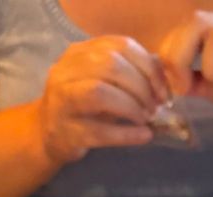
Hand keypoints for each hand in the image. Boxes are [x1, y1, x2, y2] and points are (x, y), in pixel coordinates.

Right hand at [37, 36, 168, 163]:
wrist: (48, 134)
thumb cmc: (83, 107)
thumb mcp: (104, 83)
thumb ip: (130, 73)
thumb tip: (164, 75)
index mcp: (79, 53)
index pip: (120, 45)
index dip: (148, 67)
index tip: (164, 90)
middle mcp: (66, 71)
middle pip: (111, 65)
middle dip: (141, 87)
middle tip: (155, 107)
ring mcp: (63, 101)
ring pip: (100, 93)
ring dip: (131, 106)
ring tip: (146, 119)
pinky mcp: (67, 132)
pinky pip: (100, 131)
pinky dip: (127, 134)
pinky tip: (144, 135)